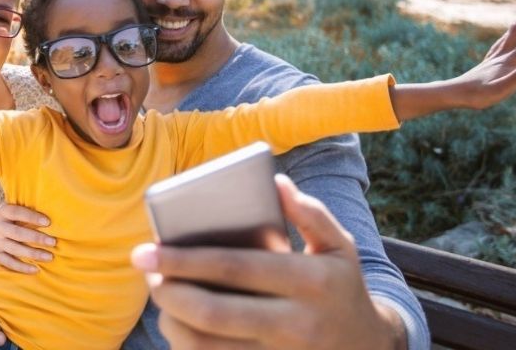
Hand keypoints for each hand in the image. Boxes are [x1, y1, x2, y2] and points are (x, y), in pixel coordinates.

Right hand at [0, 203, 55, 273]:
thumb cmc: (15, 219)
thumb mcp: (18, 211)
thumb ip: (31, 210)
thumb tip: (56, 216)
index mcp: (2, 211)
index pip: (16, 212)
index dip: (32, 217)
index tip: (48, 222)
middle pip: (17, 233)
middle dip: (36, 238)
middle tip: (53, 242)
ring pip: (14, 249)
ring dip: (33, 254)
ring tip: (50, 257)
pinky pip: (9, 263)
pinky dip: (23, 267)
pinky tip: (36, 269)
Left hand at [131, 174, 405, 349]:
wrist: (369, 348)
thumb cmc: (342, 288)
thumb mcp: (341, 247)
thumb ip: (311, 213)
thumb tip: (275, 183)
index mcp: (311, 280)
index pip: (236, 267)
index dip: (185, 259)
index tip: (147, 249)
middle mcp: (297, 323)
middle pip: (215, 312)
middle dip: (169, 292)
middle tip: (147, 272)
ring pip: (209, 346)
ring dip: (173, 323)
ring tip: (160, 299)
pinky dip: (190, 346)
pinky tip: (179, 325)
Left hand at [391, 0, 515, 120]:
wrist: (453, 95)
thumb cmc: (478, 96)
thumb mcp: (503, 89)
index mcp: (510, 60)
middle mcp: (503, 55)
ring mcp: (494, 58)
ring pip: (511, 34)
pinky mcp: (488, 63)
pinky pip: (501, 44)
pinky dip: (509, 35)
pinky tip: (509, 36)